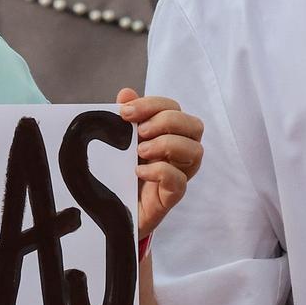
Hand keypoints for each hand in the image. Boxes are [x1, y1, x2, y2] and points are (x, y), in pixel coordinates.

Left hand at [117, 89, 202, 239]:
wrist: (110, 211)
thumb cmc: (119, 173)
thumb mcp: (118, 142)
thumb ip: (125, 119)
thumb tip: (126, 93)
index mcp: (168, 133)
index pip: (173, 108)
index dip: (152, 104)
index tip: (124, 111)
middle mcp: (180, 151)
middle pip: (194, 125)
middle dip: (166, 122)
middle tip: (140, 132)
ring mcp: (180, 173)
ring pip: (195, 151)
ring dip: (167, 144)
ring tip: (140, 152)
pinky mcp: (171, 196)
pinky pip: (179, 181)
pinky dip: (161, 171)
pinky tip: (139, 171)